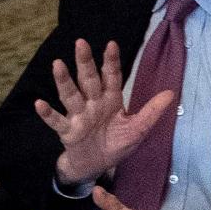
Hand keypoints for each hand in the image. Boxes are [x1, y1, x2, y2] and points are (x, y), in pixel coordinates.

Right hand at [33, 38, 173, 183]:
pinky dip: (48, 113)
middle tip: (81, 43)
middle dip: (85, 62)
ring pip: (70, 95)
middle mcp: (92, 104)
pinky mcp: (67, 131)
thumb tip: (171, 94)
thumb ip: (152, 112)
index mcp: (110, 100)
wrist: (95, 166)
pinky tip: (39, 103)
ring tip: (57, 64)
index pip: (111, 77)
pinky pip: (56, 121)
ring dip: (64, 81)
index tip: (111, 44)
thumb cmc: (115, 144)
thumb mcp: (138, 130)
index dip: (111, 62)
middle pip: (88, 80)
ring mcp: (78, 116)